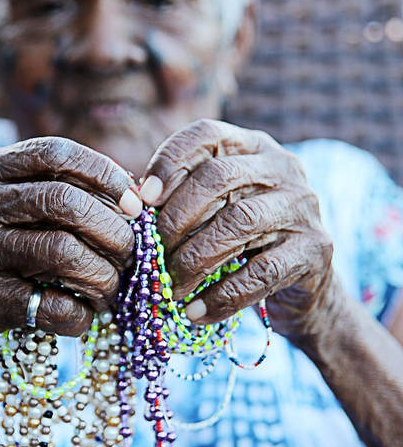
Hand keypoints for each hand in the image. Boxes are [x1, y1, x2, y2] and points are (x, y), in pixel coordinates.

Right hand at [0, 137, 141, 350]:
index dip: (104, 172)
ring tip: (112, 287)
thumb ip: (33, 188)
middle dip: (113, 228)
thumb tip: (124, 192)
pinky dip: (79, 314)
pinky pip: (49, 306)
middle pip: (65, 201)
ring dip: (103, 274)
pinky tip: (83, 315)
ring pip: (64, 252)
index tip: (133, 199)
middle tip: (131, 250)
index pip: (53, 152)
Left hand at [140, 119, 333, 340]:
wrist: (304, 291)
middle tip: (150, 254)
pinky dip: (222, 295)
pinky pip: (261, 272)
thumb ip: (180, 201)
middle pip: (219, 177)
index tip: (142, 199)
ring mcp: (303, 206)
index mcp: (251, 147)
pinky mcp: (316, 249)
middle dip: (176, 218)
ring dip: (195, 260)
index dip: (169, 161)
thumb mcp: (213, 213)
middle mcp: (282, 167)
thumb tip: (130, 205)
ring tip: (168, 288)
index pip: (206, 134)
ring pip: (239, 224)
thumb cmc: (242, 245)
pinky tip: (195, 312)